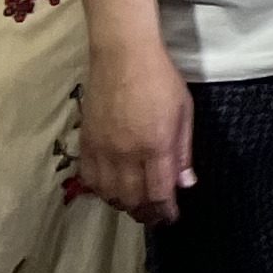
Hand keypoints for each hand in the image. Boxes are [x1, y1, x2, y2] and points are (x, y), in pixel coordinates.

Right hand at [81, 40, 194, 223]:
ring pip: (110, 195)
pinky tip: (112, 189)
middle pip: (133, 200)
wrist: (122, 55)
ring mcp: (103, 150)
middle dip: (146, 213)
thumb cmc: (161, 78)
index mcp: (156, 145)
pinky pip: (90, 180)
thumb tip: (186, 184)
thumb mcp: (184, 111)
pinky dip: (102, 191)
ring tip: (136, 204)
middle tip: (155, 214)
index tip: (172, 217)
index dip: (166, 211)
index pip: (159, 193)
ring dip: (124, 205)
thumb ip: (183, 151)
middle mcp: (127, 154)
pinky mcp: (86, 144)